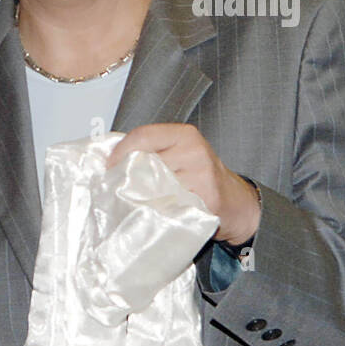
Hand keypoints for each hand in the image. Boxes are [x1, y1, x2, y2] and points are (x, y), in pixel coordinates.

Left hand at [107, 123, 260, 244]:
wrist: (235, 201)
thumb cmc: (198, 177)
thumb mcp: (178, 153)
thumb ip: (151, 151)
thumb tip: (110, 160)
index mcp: (184, 135)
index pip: (142, 135)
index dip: (120, 152)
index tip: (109, 167)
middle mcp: (194, 151)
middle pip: (145, 161)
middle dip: (128, 176)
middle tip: (120, 188)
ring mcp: (201, 176)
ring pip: (154, 186)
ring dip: (142, 196)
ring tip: (141, 200)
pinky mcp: (205, 201)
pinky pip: (169, 205)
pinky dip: (158, 210)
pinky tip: (158, 211)